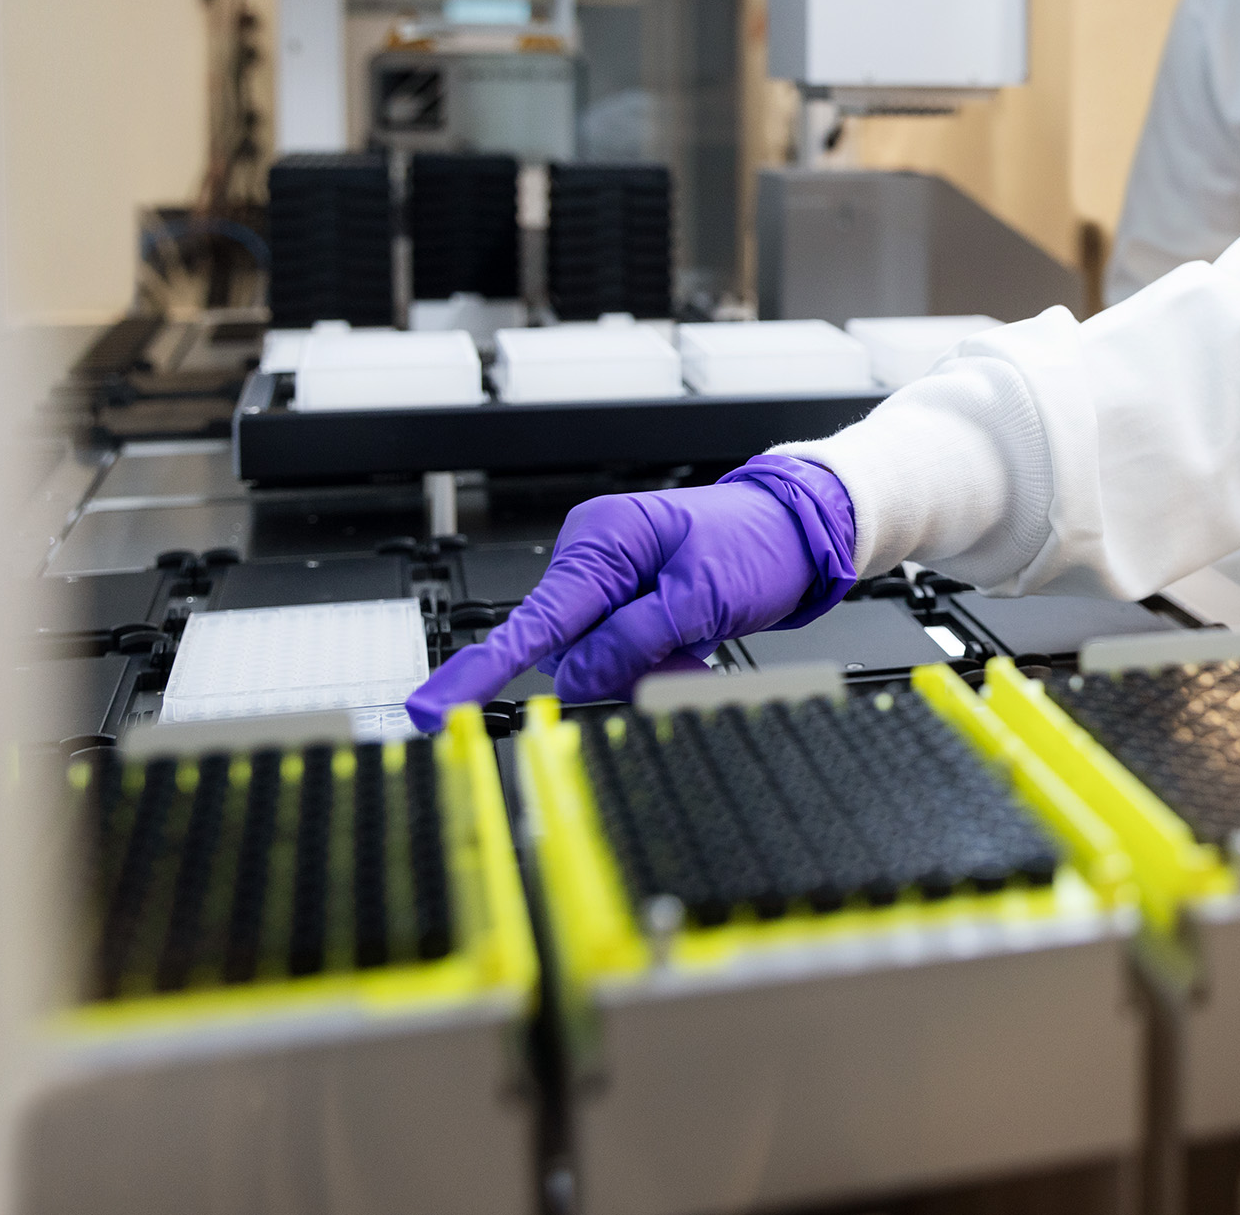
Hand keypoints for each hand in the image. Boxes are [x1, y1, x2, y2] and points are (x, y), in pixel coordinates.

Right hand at [403, 455, 855, 729]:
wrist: (805, 530)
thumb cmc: (759, 543)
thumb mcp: (700, 596)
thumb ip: (632, 640)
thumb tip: (576, 677)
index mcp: (601, 541)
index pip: (533, 619)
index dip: (481, 669)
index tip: (435, 709)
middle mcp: (595, 557)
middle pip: (569, 648)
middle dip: (619, 667)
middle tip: (684, 653)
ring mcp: (612, 581)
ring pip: (598, 658)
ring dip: (645, 667)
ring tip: (697, 642)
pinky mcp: (630, 602)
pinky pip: (623, 653)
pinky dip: (655, 662)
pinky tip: (690, 646)